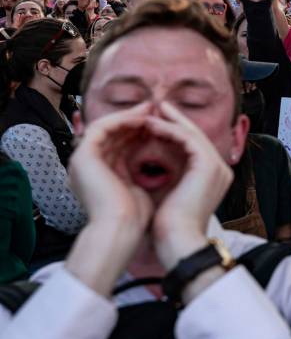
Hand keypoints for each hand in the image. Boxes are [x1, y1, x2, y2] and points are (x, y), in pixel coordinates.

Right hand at [66, 103, 157, 294]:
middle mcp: (86, 166)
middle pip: (111, 133)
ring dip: (129, 116)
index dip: (138, 131)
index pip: (117, 144)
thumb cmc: (135, 217)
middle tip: (157, 108)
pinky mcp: (83, 156)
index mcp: (98, 174)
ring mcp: (81, 160)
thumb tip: (160, 159)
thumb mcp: (139, 186)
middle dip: (135, 119)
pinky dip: (122, 121)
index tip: (161, 123)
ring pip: (106, 126)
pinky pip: (102, 128)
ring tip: (152, 109)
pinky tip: (143, 119)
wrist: (121, 229)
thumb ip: (139, 170)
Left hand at [148, 101, 235, 268]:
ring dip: (169, 121)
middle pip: (195, 136)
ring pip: (192, 133)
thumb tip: (152, 163)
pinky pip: (187, 138)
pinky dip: (168, 130)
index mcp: (213, 178)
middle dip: (174, 120)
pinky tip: (150, 125)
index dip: (174, 132)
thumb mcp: (170, 194)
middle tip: (154, 107)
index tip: (153, 124)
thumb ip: (169, 175)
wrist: (178, 242)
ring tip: (149, 112)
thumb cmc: (169, 227)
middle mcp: (220, 170)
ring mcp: (217, 166)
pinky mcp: (207, 164)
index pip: (194, 147)